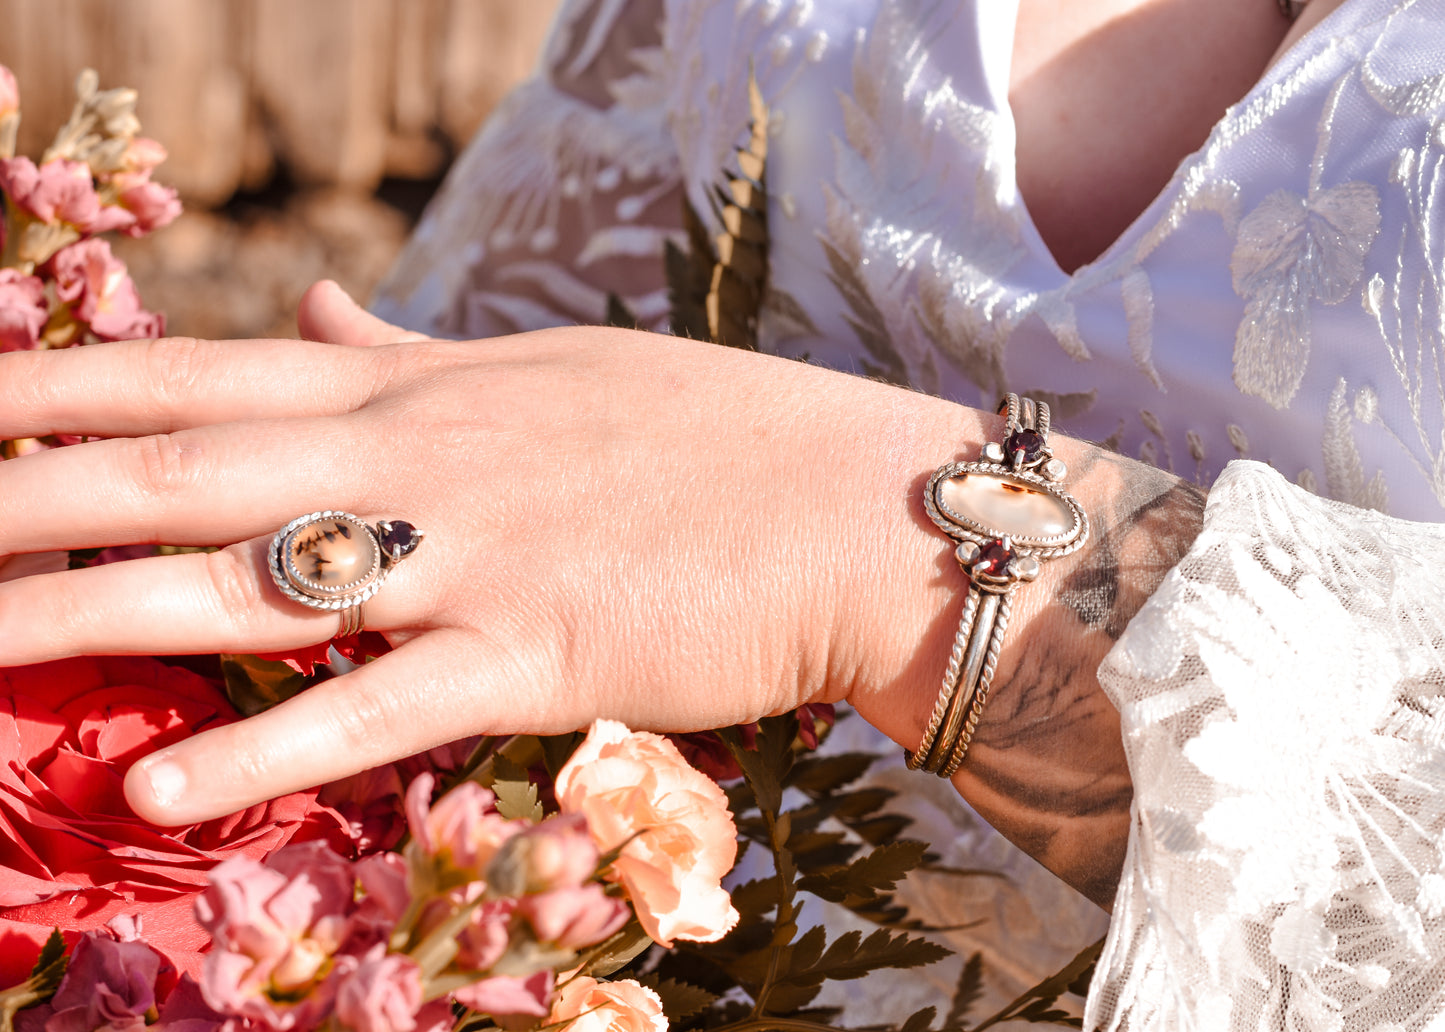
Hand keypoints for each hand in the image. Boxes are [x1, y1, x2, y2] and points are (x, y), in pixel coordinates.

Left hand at [0, 283, 1203, 905]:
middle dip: (29, 499)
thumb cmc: (713, 438)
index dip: (65, 383)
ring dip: (92, 617)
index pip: (203, 373)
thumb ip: (409, 356)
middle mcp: (422, 460)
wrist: (854, 507)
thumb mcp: (546, 372)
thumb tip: (307, 319)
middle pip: (185, 472)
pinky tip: (161, 781)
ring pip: (249, 586)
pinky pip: (385, 704)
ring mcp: (476, 557)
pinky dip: (270, 744)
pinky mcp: (541, 654)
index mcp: (422, 391)